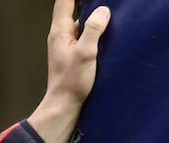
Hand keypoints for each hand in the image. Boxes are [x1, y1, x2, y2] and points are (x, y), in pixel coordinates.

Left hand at [27, 0, 110, 142]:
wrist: (64, 106)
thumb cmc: (71, 82)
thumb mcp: (86, 53)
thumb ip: (93, 30)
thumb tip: (103, 11)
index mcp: (60, 31)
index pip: (64, 1)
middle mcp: (60, 36)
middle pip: (73, 10)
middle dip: (88, 4)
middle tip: (105, 4)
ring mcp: (66, 46)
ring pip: (80, 24)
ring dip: (92, 19)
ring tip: (109, 15)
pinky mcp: (73, 55)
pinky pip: (83, 36)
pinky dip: (93, 32)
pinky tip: (106, 35)